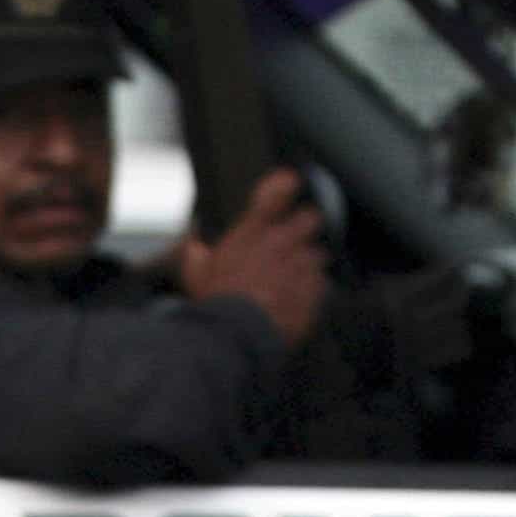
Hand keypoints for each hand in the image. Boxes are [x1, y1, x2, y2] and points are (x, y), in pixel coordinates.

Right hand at [175, 167, 328, 347]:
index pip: (275, 194)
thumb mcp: (196, 276)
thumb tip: (193, 248)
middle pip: (310, 218)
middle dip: (307, 226)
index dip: (286, 185)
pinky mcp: (313, 291)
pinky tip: (299, 299)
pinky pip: (322, 284)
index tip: (291, 182)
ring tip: (296, 279)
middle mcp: (280, 242)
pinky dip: (313, 290)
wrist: (237, 334)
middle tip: (298, 240)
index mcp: (252, 233)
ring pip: (318, 253)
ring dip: (309, 263)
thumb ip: (196, 256)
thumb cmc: (216, 303)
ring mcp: (300, 266)